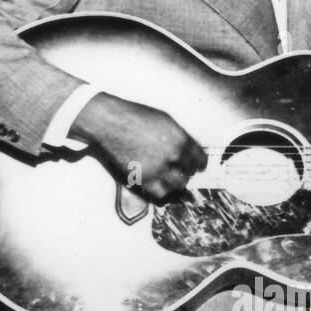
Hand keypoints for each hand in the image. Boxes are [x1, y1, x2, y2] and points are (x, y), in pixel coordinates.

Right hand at [71, 91, 206, 200]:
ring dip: (175, 182)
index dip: (198, 162)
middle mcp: (173, 155)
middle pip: (189, 172)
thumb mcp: (165, 120)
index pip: (200, 159)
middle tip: (179, 169)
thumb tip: (189, 148)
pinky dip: (162, 190)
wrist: (110, 123)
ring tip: (169, 177)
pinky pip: (161, 194)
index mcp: (181, 139)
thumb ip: (179, 136)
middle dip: (185, 171)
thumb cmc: (135, 116)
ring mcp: (159, 169)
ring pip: (178, 185)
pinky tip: (158, 184)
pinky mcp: (144, 179)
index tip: (196, 165)